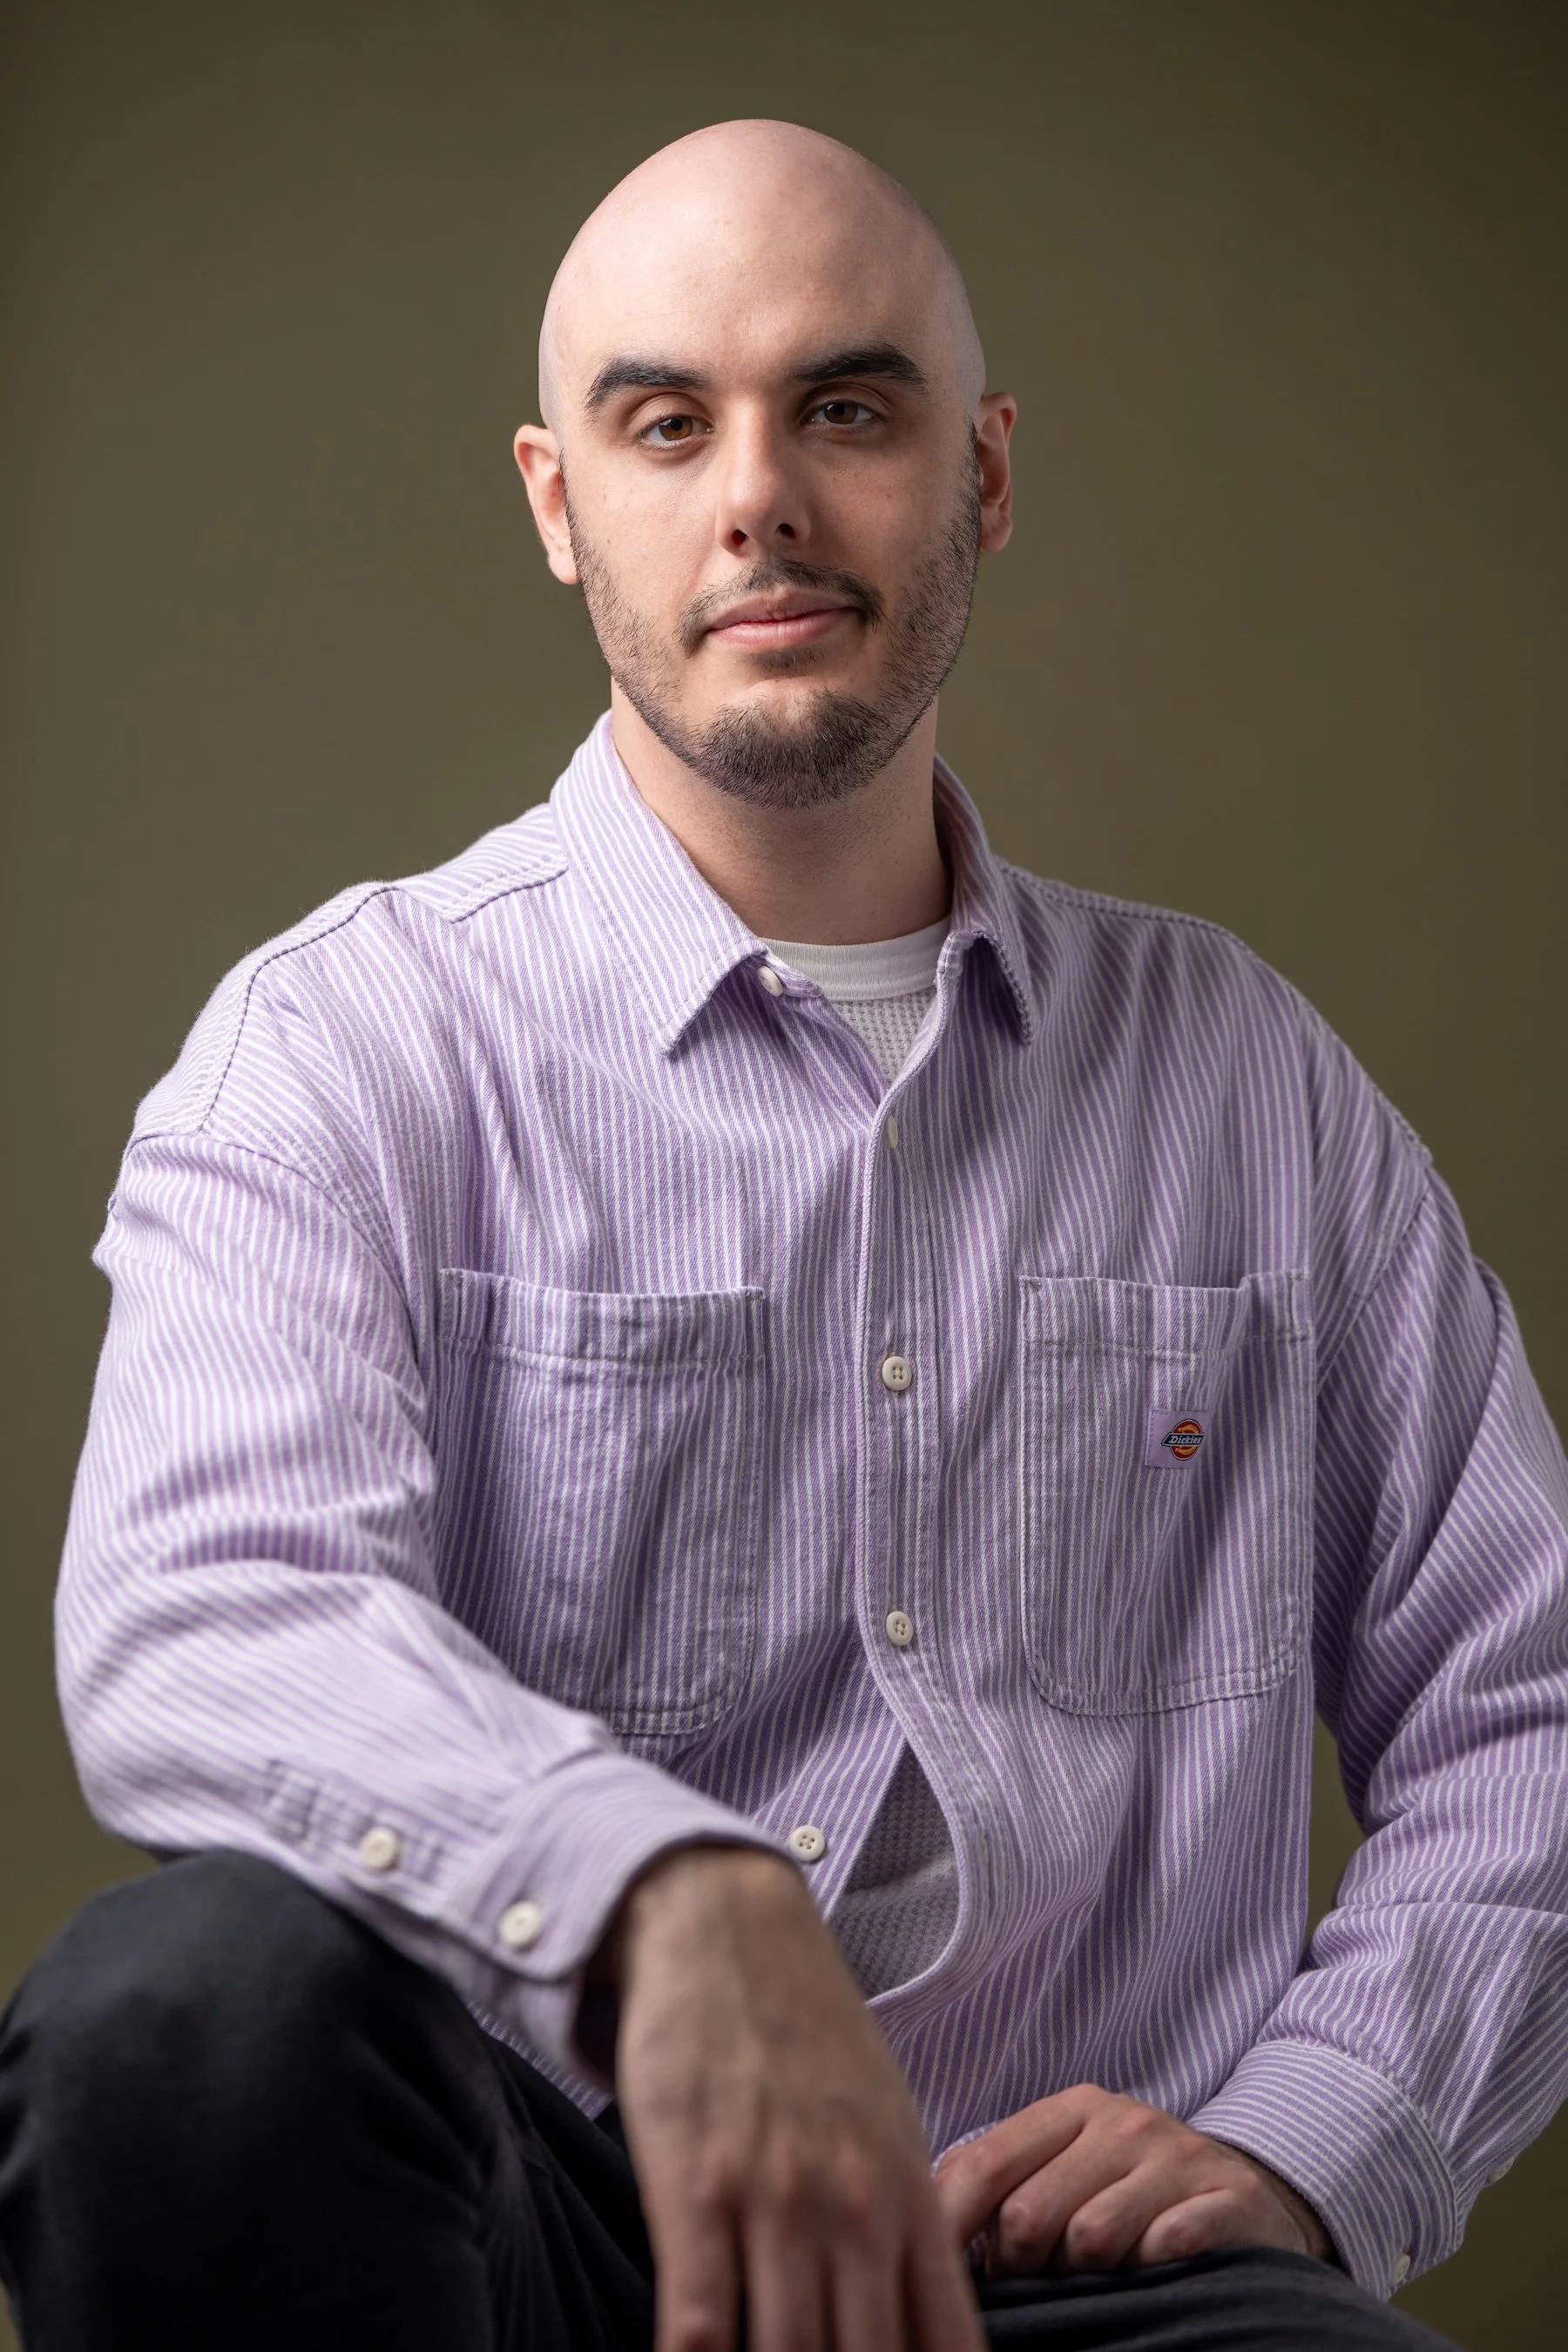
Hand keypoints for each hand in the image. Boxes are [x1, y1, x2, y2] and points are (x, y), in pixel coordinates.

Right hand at [602, 1845, 983, 2351]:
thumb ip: (904, 2224)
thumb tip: (924, 2328)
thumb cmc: (805, 2028)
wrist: (725, 1921)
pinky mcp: (694, 2185)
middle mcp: (854, 2207)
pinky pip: (699, 2322)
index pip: (946, 2350)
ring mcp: (774, 2199)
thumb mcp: (883, 2119)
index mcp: (911, 2195)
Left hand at [934, 2084, 1331, 2276]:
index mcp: (1072, 2110)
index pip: (985, 2163)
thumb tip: (929, 2223)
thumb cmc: (1133, 2190)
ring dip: (1084, 2278)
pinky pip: (1166, 2246)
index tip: (933, 2268)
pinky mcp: (1229, 2198)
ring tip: (1096, 2278)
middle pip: (1030, 2213)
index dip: (949, 2224)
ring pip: (1092, 2238)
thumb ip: (1006, 2183)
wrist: (1248, 2191)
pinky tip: (1150, 2271)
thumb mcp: (1069, 2166)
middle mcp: (1122, 2123)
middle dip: (1020, 2267)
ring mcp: (1177, 2158)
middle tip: (1036, 2283)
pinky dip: (1148, 2271)